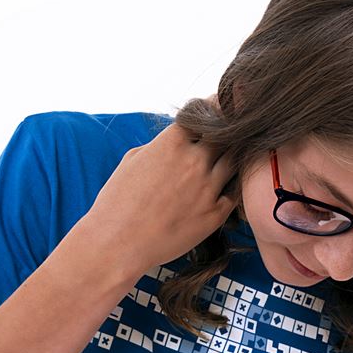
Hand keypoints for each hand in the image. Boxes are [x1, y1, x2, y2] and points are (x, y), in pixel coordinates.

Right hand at [78, 122, 235, 277]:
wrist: (118, 243)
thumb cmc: (117, 202)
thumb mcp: (132, 160)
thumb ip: (160, 146)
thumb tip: (177, 143)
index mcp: (172, 143)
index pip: (203, 112)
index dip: (210, 109)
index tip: (215, 111)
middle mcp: (194, 162)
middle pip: (226, 135)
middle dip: (227, 132)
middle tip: (230, 133)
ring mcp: (208, 189)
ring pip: (235, 162)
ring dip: (232, 158)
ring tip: (226, 161)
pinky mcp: (215, 215)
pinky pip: (235, 193)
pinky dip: (232, 187)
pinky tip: (225, 187)